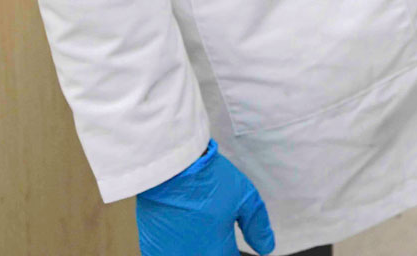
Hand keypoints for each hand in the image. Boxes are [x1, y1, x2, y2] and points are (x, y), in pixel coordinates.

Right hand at [137, 140, 275, 255]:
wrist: (170, 168)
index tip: (233, 243)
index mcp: (216, 253)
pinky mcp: (150, 247)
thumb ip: (257, 226)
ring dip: (195, 247)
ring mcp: (168, 255)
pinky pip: (167, 252)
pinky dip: (176, 245)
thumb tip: (266, 247)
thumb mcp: (245, 198)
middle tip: (214, 229)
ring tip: (196, 226)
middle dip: (214, 248)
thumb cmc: (209, 182)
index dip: (234, 252)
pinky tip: (180, 228)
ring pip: (188, 255)